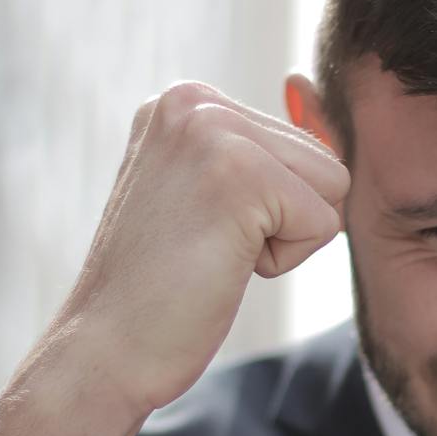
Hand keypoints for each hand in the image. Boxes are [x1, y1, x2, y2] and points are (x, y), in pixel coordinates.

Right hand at [0, 82, 345, 435]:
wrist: (104, 351)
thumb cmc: (158, 287)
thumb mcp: (207, 194)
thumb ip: (256, 146)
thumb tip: (309, 84)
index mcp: (184, 100)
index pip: (298, 144)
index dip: (269, 208)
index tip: (196, 229)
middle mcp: (193, 99)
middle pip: (321, 159)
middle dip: (281, 220)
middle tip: (203, 246)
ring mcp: (214, 132)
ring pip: (331, 186)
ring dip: (284, 238)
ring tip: (211, 252)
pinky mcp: (242, 175)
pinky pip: (324, 223)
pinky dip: (282, 262)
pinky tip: (218, 266)